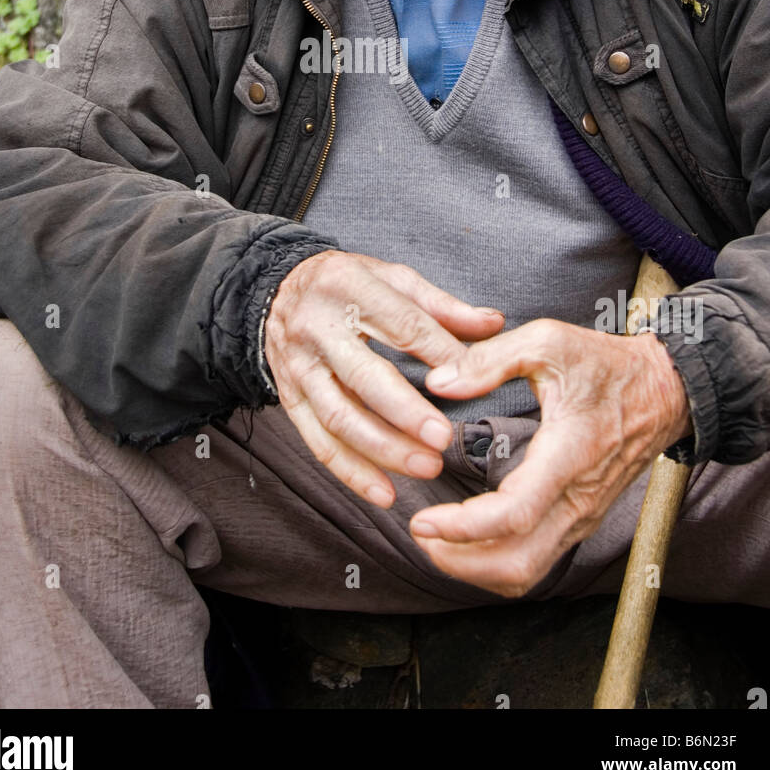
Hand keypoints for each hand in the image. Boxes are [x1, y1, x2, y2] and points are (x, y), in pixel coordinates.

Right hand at [264, 250, 504, 506]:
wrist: (276, 292)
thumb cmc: (346, 284)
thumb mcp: (391, 277)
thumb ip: (442, 305)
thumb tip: (493, 324)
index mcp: (349, 286)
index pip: (401, 324)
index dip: (440, 353)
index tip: (474, 379)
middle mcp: (318, 327)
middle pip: (364, 376)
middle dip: (406, 413)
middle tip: (443, 439)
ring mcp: (299, 366)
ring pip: (339, 416)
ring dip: (384, 449)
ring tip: (426, 467)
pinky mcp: (288, 396)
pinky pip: (317, 441)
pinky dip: (351, 472)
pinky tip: (385, 492)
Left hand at [409, 319, 691, 595]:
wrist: (666, 391)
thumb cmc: (607, 364)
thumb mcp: (549, 341)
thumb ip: (491, 358)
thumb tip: (439, 381)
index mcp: (568, 455)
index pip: (514, 515)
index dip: (463, 528)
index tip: (424, 520)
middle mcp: (577, 499)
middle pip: (517, 564)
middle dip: (460, 561)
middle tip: (421, 534)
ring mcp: (582, 515)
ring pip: (528, 571)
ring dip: (476, 568)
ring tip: (436, 542)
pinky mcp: (581, 519)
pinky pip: (538, 559)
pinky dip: (497, 562)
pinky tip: (469, 539)